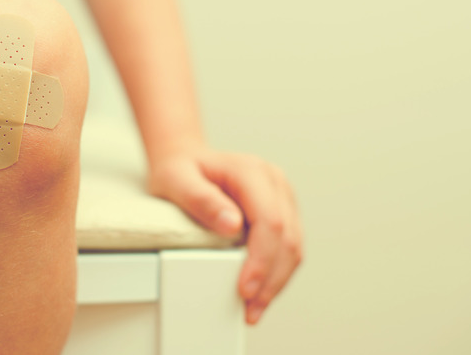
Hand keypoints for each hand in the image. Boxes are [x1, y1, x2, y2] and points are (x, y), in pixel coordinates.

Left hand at [148, 148, 302, 324]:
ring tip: (255, 308)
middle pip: (287, 237)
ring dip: (277, 281)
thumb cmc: (180, 170)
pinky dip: (276, 272)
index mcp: (252, 172)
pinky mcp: (280, 211)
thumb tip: (232, 225)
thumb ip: (202, 200)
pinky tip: (260, 291)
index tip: (246, 289)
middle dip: (271, 279)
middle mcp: (273, 182)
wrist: (186, 160)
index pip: (270, 221)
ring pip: (293, 245)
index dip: (261, 260)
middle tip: (250, 309)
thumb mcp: (177, 181)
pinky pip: (287, 246)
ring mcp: (281, 197)